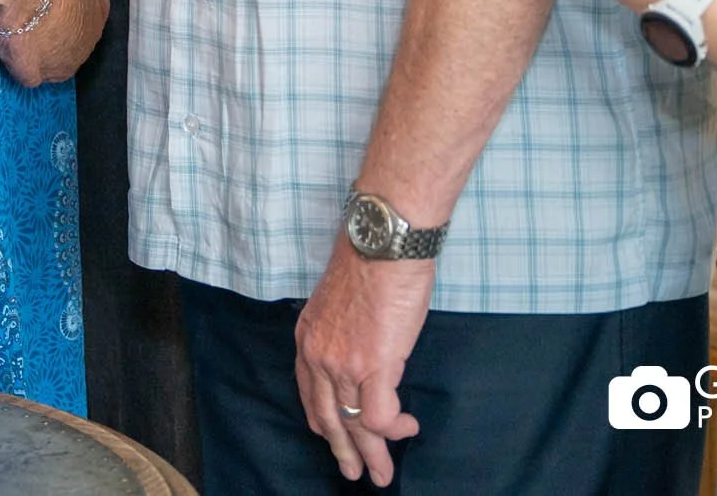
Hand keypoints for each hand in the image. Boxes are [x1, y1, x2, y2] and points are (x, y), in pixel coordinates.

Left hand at [294, 243, 428, 485]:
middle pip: (329, 418)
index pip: (311, 395)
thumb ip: (345, 333)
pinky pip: (379, 418)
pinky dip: (395, 430)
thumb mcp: (341, 302)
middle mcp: (318, 356)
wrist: (383, 242)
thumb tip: (365, 350)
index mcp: (308, 339)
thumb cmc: (371, 262)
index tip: (335, 437)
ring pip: (355, 426)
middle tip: (354, 475)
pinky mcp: (374, 367)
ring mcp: (344, 364)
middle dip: (344, 451)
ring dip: (372, 453)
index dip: (325, 422)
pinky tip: (409, 428)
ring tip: (383, 474)